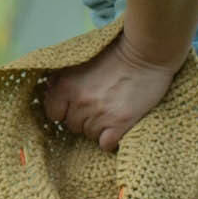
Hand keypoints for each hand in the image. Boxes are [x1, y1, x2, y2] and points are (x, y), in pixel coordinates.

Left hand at [37, 32, 183, 152]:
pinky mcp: (120, 123)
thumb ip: (62, 78)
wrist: (147, 54)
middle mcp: (80, 101)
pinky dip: (110, 140)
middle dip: (83, 118)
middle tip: (99, 105)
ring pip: (90, 135)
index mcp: (66, 85)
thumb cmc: (115, 54)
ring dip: (98, 128)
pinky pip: (105, 144)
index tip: (75, 106)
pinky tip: (116, 128)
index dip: (64, 111)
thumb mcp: (80, 61)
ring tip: (111, 111)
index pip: (53, 113)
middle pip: (72, 126)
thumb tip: (50, 92)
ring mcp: (99, 114)